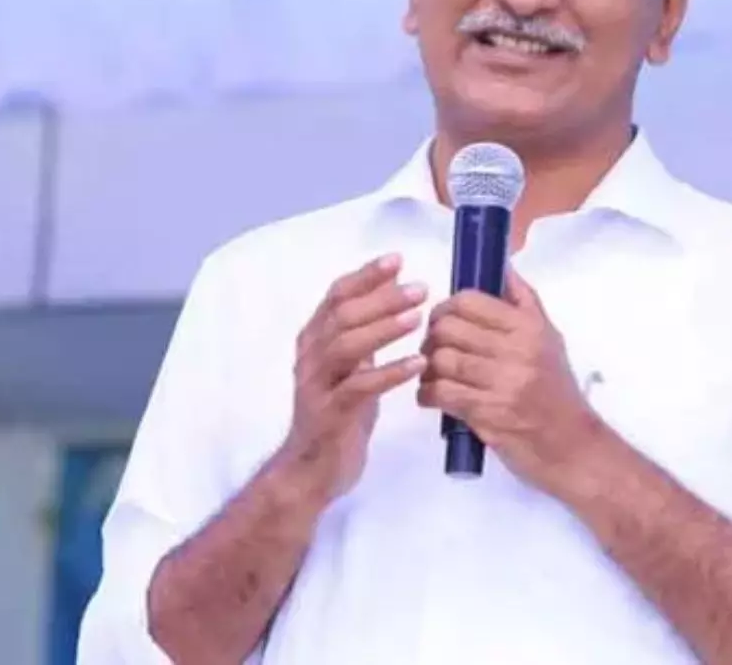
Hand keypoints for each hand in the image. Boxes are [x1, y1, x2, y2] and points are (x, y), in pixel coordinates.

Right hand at [276, 254, 426, 505]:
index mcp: (315, 340)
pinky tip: (416, 365)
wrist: (311, 470)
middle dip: (382, 298)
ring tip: (418, 318)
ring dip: (384, 329)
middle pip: (343, 315)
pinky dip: (388, 373)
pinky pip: (358, 388)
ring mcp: (317, 386)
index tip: (398, 260)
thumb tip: (392, 292)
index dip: (365, 275)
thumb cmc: (340, 415)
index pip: (336, 295)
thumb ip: (363, 333)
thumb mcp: (351, 367)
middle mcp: (311, 357)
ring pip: (346, 346)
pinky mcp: (330, 415)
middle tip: (420, 288)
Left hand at [417, 268, 606, 495]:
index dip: (446, 308)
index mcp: (528, 327)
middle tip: (434, 349)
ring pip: (441, 360)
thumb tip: (502, 266)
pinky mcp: (487, 413)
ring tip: (432, 374)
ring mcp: (501, 382)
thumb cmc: (557, 391)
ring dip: (427, 368)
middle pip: (449, 329)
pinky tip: (432, 396)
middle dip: (431, 338)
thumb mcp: (549, 339)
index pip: (469, 301)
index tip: (444, 321)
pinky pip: (441, 392)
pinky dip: (427, 394)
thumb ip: (524, 303)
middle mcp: (516, 350)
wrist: (571, 446)